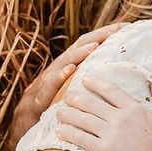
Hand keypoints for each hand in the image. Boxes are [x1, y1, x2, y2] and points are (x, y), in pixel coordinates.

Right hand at [8, 22, 127, 148]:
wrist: (25, 124)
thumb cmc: (55, 108)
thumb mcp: (76, 92)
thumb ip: (91, 81)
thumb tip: (118, 76)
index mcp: (70, 66)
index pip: (90, 45)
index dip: (106, 35)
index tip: (126, 27)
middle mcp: (59, 68)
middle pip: (80, 46)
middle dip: (98, 36)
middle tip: (117, 30)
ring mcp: (48, 80)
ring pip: (65, 61)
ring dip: (80, 53)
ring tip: (96, 46)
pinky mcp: (39, 95)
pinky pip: (51, 84)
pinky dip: (60, 75)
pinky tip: (70, 70)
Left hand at [56, 77, 151, 150]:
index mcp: (135, 109)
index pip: (111, 91)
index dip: (96, 83)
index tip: (85, 79)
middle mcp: (121, 119)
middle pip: (92, 104)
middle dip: (76, 98)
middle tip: (67, 96)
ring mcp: (111, 135)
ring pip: (83, 120)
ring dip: (68, 115)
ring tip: (59, 113)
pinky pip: (81, 139)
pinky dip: (68, 133)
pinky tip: (59, 131)